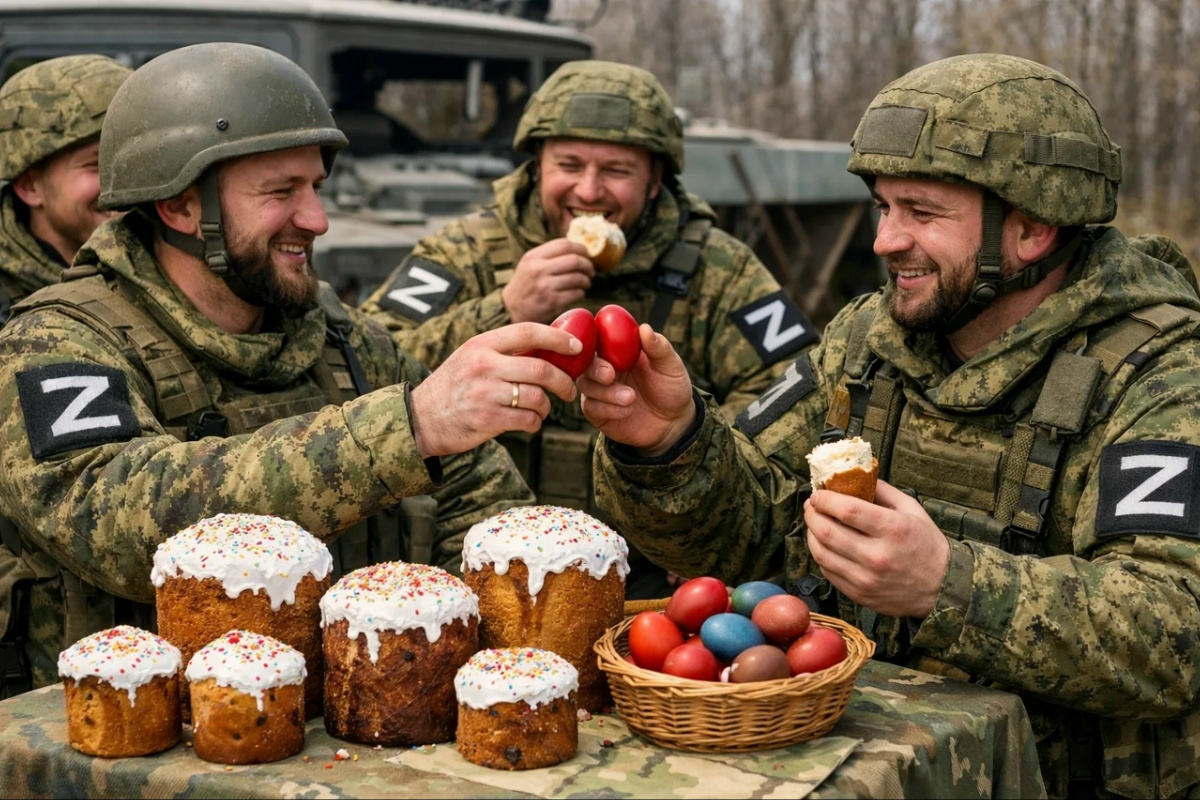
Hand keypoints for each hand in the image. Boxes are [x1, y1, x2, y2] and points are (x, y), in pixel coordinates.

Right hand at [410, 322, 580, 456]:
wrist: (421, 418)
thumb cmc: (454, 386)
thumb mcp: (472, 357)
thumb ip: (504, 351)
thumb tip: (549, 348)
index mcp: (482, 344)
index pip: (528, 332)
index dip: (558, 338)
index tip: (576, 347)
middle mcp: (484, 365)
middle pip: (541, 369)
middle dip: (563, 381)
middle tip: (569, 390)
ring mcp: (485, 393)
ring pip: (538, 397)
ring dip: (547, 406)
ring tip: (542, 409)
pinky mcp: (488, 419)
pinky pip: (528, 420)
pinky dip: (535, 423)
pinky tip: (529, 422)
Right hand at [501, 238, 593, 323]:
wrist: (511, 309)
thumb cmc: (526, 284)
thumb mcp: (530, 264)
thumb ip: (549, 255)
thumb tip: (579, 249)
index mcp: (533, 256)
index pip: (564, 244)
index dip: (580, 248)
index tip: (586, 254)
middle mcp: (539, 269)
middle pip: (575, 260)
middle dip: (588, 265)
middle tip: (591, 270)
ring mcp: (545, 286)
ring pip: (578, 278)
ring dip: (587, 280)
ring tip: (586, 283)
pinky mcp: (552, 302)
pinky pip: (576, 293)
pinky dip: (581, 292)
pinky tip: (578, 293)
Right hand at [577, 324, 694, 455]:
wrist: (672, 422)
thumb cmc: (671, 388)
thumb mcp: (671, 366)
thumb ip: (659, 348)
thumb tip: (644, 328)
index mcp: (620, 350)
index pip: (598, 337)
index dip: (593, 338)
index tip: (601, 344)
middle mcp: (605, 367)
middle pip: (585, 361)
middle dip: (595, 367)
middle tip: (610, 375)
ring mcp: (599, 389)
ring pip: (585, 385)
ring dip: (606, 392)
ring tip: (631, 398)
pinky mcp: (597, 412)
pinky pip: (590, 407)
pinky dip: (608, 409)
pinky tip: (627, 411)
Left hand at [803, 480, 947, 618]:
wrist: (942, 588)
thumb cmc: (926, 545)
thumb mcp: (912, 510)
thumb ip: (882, 491)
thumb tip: (854, 476)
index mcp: (892, 530)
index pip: (847, 510)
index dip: (824, 499)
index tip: (818, 493)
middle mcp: (877, 556)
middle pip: (827, 532)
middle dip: (811, 515)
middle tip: (811, 506)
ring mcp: (866, 579)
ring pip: (821, 554)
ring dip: (811, 535)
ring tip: (814, 524)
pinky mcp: (859, 595)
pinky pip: (828, 573)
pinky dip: (821, 556)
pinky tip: (826, 545)